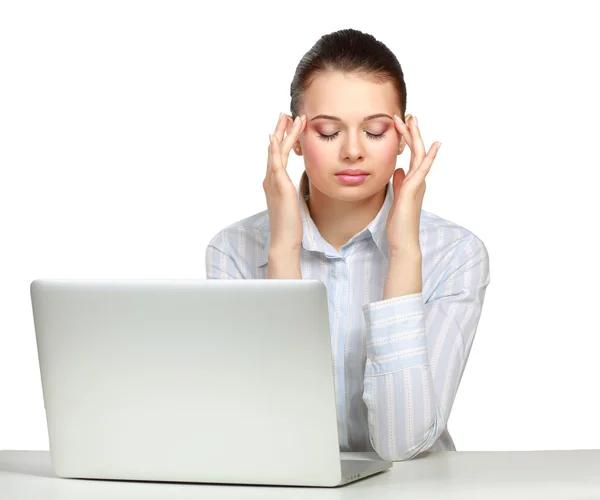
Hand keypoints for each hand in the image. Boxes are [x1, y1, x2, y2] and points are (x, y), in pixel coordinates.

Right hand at [263, 112, 306, 250]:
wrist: (284, 239)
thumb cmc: (290, 224)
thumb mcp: (291, 203)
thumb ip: (290, 191)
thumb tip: (294, 188)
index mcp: (274, 182)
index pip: (278, 155)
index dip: (283, 138)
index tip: (289, 125)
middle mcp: (270, 179)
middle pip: (274, 148)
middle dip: (281, 130)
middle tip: (286, 113)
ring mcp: (273, 182)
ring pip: (275, 151)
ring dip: (282, 133)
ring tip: (289, 117)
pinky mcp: (279, 186)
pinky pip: (275, 164)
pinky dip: (274, 150)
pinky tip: (275, 138)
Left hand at [386, 115, 441, 252]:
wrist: (402, 239)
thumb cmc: (399, 222)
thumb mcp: (396, 197)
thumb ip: (398, 183)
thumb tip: (397, 170)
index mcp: (412, 181)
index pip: (411, 155)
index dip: (406, 139)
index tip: (400, 124)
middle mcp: (418, 180)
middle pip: (417, 150)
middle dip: (411, 132)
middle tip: (407, 114)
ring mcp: (418, 183)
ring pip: (420, 155)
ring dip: (416, 137)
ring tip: (411, 120)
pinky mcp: (414, 189)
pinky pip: (423, 169)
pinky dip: (429, 156)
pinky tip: (434, 144)